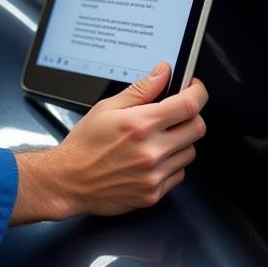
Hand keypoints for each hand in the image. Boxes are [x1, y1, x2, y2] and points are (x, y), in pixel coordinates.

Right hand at [11, 63, 207, 223]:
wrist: (70, 181)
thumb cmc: (85, 144)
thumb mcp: (107, 107)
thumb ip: (141, 89)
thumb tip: (162, 72)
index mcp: (141, 124)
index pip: (188, 105)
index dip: (197, 92)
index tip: (194, 88)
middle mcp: (152, 150)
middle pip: (197, 128)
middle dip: (190, 115)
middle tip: (175, 113)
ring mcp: (154, 175)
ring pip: (190, 151)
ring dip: (181, 141)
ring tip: (157, 138)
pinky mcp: (154, 194)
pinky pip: (179, 174)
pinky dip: (172, 163)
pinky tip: (152, 158)